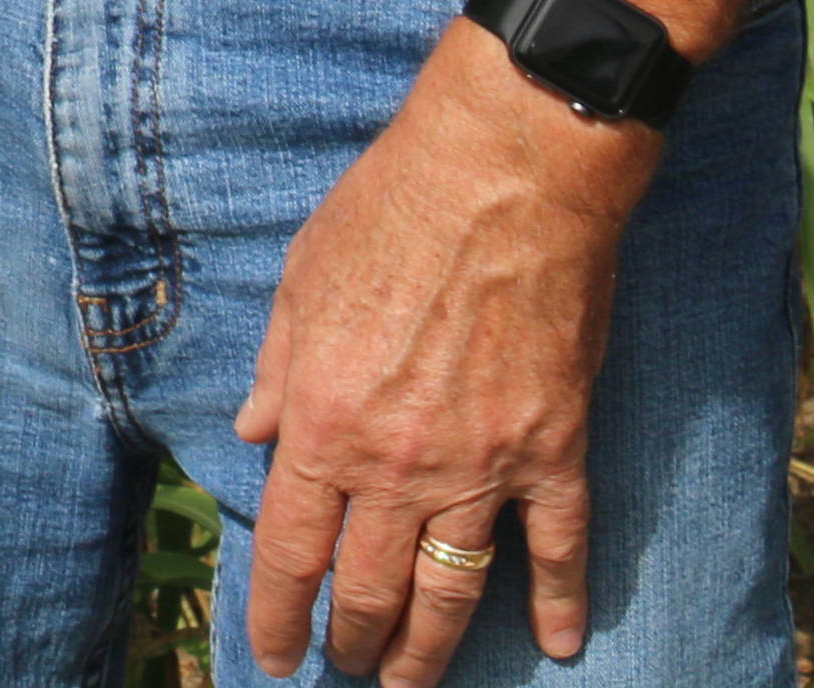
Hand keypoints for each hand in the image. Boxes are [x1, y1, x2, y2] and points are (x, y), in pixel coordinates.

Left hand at [233, 25, 654, 684]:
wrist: (504, 177)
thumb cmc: (389, 214)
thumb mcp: (299, 283)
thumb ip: (276, 369)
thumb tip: (252, 434)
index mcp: (325, 424)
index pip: (289, 550)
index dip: (276, 613)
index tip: (273, 653)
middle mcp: (398, 464)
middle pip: (369, 587)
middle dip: (351, 642)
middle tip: (346, 668)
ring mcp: (484, 465)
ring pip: (452, 589)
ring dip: (429, 648)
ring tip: (411, 682)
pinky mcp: (556, 449)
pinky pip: (560, 548)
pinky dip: (559, 603)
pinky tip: (557, 644)